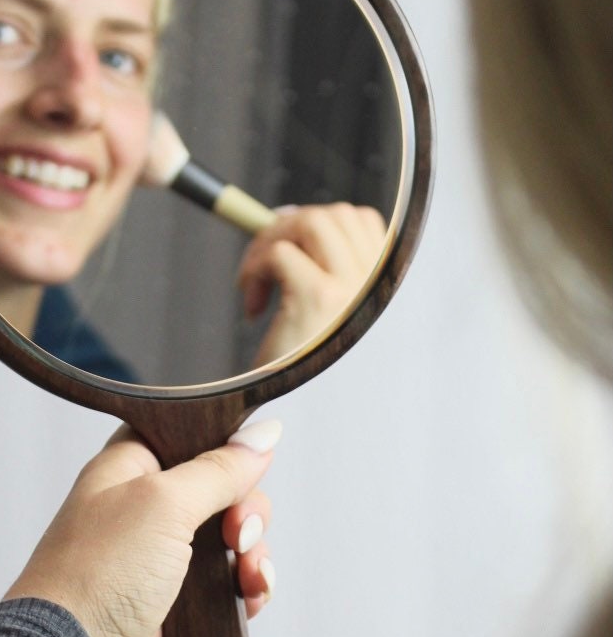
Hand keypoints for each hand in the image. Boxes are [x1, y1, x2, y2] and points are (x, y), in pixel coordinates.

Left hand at [4, 420, 279, 636]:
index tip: (246, 469)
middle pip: (219, 490)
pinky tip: (249, 598)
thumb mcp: (164, 505)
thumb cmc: (97, 578)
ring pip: (226, 540)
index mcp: (127, 469)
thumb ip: (218, 470)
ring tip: (248, 576)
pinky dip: (242, 589)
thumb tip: (262, 434)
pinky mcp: (168, 603)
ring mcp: (154, 558)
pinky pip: (220, 586)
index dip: (223, 450)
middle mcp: (140, 508)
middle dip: (246, 512)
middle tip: (238, 534)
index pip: (187, 436)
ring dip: (251, 554)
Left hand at [238, 203, 386, 366]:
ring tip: (256, 283)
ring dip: (270, 243)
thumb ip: (320, 267)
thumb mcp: (323, 316)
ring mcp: (353, 290)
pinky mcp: (319, 298)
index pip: (366, 222)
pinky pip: (280, 252)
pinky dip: (256, 269)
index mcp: (384, 289)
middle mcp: (377, 287)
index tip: (286, 238)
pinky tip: (252, 307)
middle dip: (288, 228)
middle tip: (262, 266)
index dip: (321, 221)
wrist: (298, 421)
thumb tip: (289, 215)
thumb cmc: (303, 372)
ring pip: (309, 222)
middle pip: (334, 215)